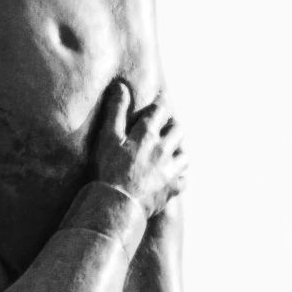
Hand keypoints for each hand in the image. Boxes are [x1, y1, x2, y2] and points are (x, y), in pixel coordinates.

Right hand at [92, 81, 186, 217]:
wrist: (117, 205)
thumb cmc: (109, 170)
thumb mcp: (107, 137)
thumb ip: (115, 111)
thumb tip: (120, 86)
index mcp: (147, 135)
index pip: (160, 110)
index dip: (162, 103)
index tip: (163, 99)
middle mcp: (163, 150)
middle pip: (177, 131)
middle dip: (173, 125)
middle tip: (168, 125)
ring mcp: (169, 171)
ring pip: (184, 156)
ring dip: (180, 151)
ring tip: (174, 151)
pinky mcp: (171, 190)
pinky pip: (182, 182)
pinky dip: (180, 179)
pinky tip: (175, 179)